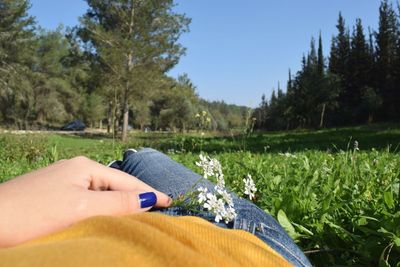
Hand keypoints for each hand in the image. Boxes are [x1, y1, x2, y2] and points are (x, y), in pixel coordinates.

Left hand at [0, 156, 171, 246]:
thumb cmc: (35, 212)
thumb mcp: (82, 207)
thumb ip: (117, 204)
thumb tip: (148, 200)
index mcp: (85, 167)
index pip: (126, 181)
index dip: (149, 193)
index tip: (170, 202)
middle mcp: (75, 170)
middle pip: (114, 186)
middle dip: (135, 198)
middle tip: (158, 211)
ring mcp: (63, 182)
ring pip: (101, 194)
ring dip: (119, 205)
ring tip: (138, 216)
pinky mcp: (53, 197)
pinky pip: (88, 201)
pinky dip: (102, 209)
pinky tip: (106, 217)